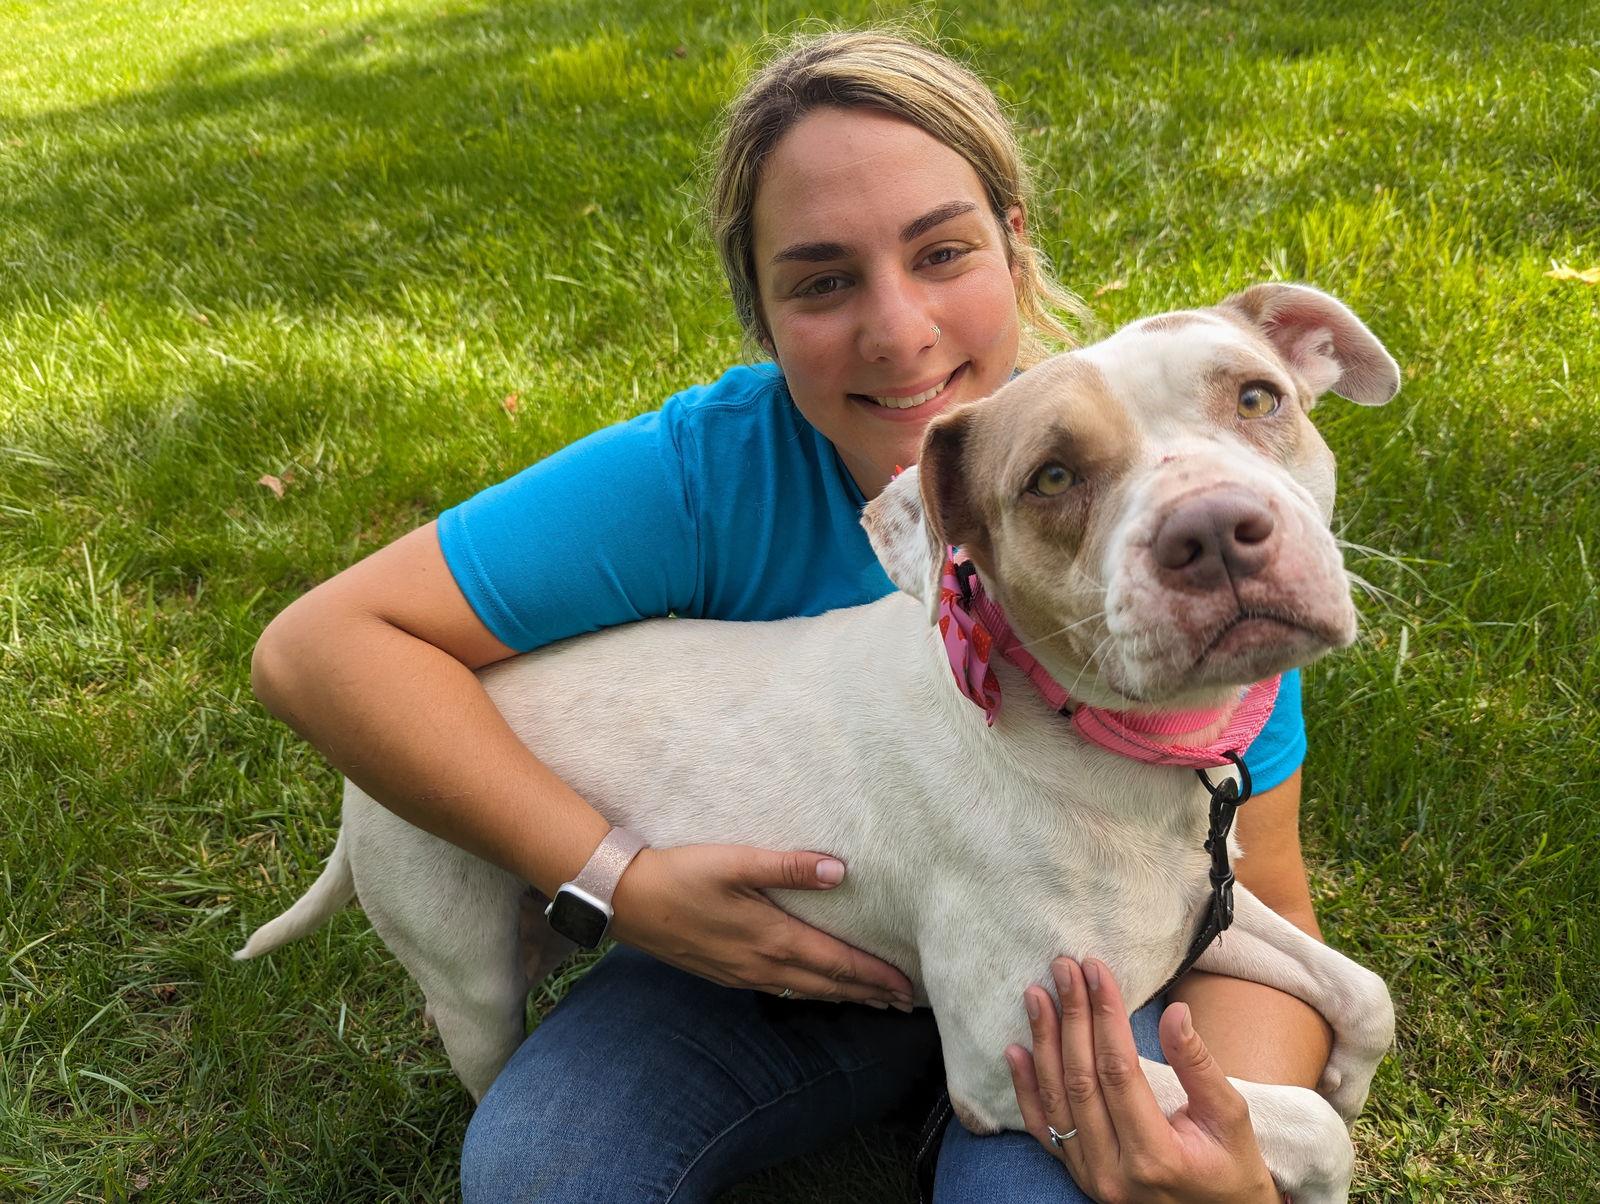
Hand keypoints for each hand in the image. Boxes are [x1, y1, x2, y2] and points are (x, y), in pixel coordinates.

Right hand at [608, 843, 915, 1009]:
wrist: (627, 901)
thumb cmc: (681, 875)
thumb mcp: (736, 862)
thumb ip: (788, 867)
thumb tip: (840, 871)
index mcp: (772, 939)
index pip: (838, 964)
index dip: (875, 975)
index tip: (909, 986)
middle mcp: (763, 965)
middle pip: (828, 986)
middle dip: (868, 993)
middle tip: (904, 1001)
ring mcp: (743, 975)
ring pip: (805, 993)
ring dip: (842, 996)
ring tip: (872, 1000)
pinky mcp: (727, 974)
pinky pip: (782, 991)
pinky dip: (811, 993)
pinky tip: (815, 989)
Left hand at [1006, 957, 1282, 1203]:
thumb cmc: (1231, 1167)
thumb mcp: (1231, 1117)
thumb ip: (1198, 1066)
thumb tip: (1176, 1013)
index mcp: (1156, 1156)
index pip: (1119, 1070)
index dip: (1106, 1016)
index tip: (1097, 971)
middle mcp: (1114, 1171)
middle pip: (1082, 1079)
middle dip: (1071, 1016)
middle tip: (1063, 968)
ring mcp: (1091, 1177)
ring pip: (1057, 1100)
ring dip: (1044, 1042)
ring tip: (1036, 995)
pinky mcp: (1079, 1175)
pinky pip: (1044, 1129)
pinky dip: (1026, 1089)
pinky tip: (1016, 1050)